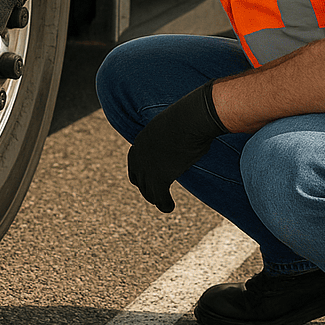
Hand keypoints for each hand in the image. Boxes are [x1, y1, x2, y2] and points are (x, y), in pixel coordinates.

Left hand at [127, 81, 226, 212]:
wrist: (190, 119)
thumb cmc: (189, 116)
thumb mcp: (176, 123)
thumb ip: (175, 132)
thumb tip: (187, 131)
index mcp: (141, 140)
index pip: (135, 163)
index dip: (142, 173)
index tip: (150, 178)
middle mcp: (138, 155)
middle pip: (137, 179)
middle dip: (146, 188)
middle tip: (156, 194)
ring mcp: (147, 167)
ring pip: (148, 191)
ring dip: (156, 198)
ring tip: (163, 203)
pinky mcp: (159, 178)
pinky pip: (159, 198)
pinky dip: (164, 205)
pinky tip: (170, 208)